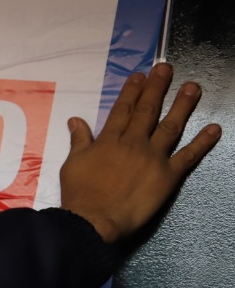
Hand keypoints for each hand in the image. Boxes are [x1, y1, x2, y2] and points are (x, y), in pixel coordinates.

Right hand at [60, 61, 221, 243]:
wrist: (95, 219)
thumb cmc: (80, 193)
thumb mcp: (73, 163)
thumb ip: (79, 140)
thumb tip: (76, 120)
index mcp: (109, 140)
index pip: (123, 109)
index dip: (132, 91)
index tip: (140, 76)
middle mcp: (133, 143)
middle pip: (147, 111)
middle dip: (157, 88)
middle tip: (166, 69)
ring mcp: (153, 157)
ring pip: (170, 126)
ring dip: (183, 105)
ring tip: (193, 87)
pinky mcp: (169, 175)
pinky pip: (189, 156)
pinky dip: (203, 142)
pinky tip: (214, 128)